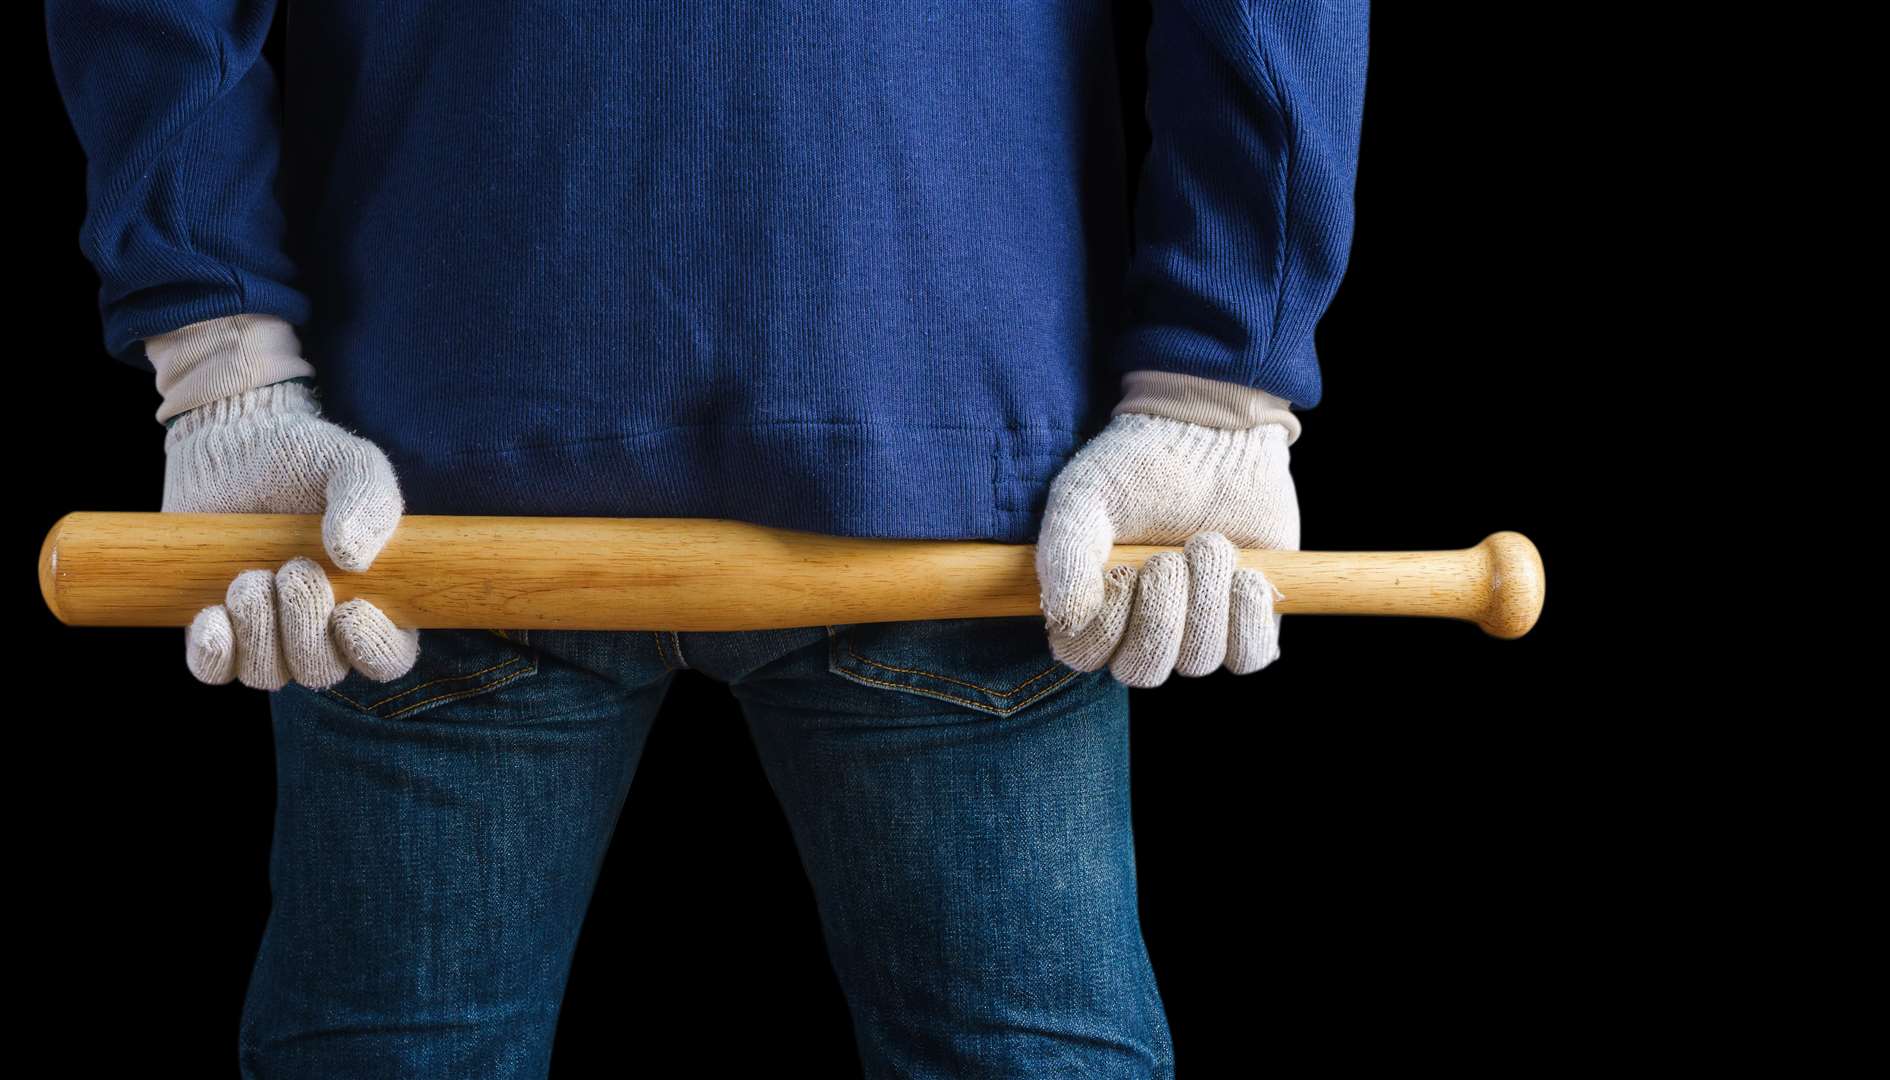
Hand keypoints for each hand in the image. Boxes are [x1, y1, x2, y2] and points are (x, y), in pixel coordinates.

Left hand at [162, 380, 416, 688]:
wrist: (231, 444)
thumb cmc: (304, 457)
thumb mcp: (350, 463)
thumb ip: (369, 500)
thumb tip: (355, 559)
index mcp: (372, 599)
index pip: (389, 659)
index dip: (374, 649)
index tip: (351, 610)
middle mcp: (321, 629)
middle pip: (321, 669)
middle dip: (304, 624)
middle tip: (292, 568)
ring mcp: (266, 633)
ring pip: (267, 674)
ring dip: (258, 631)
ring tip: (249, 576)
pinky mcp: (216, 629)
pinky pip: (214, 670)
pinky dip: (214, 651)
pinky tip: (213, 614)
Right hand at [1035, 409, 1298, 686]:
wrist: (1211, 435)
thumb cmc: (1135, 467)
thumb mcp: (1083, 498)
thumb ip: (1063, 556)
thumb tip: (1066, 619)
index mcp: (1094, 608)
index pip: (1088, 655)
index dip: (1108, 623)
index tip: (1124, 569)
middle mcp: (1143, 630)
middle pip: (1144, 669)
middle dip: (1162, 612)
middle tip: (1170, 556)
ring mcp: (1198, 630)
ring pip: (1199, 660)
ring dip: (1206, 599)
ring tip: (1207, 543)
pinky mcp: (1248, 621)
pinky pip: (1251, 656)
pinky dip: (1249, 618)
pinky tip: (1245, 574)